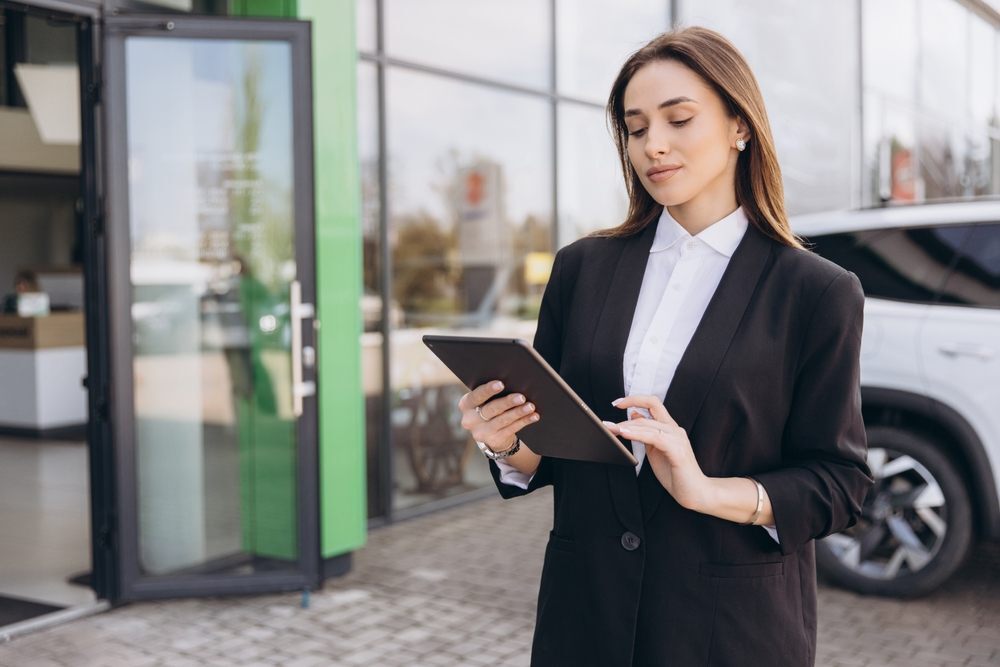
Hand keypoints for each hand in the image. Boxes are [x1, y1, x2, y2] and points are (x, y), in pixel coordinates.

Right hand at [458, 380, 540, 451]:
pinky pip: (511, 429)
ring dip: (518, 412)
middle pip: (491, 409)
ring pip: (503, 420)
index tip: (501, 384)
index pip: (476, 396)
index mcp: (466, 404)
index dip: (488, 390)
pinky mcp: (494, 440)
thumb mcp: (484, 400)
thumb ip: (491, 393)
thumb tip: (513, 380)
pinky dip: (524, 421)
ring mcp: (481, 432)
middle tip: (521, 397)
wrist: (490, 432)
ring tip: (530, 406)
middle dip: (507, 402)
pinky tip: (533, 416)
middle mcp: (470, 420)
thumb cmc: (489, 406)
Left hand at [603, 394, 709, 510]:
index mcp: (670, 428)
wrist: (694, 492)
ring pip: (649, 424)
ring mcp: (677, 438)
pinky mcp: (677, 450)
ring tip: (612, 429)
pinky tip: (625, 434)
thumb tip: (634, 415)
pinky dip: (638, 434)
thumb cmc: (675, 472)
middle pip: (649, 411)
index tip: (617, 402)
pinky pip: (654, 438)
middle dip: (625, 415)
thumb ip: (646, 433)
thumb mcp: (655, 449)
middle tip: (607, 424)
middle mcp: (675, 429)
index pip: (653, 403)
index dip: (635, 399)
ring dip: (627, 426)